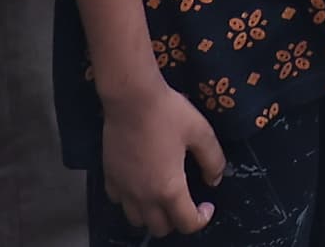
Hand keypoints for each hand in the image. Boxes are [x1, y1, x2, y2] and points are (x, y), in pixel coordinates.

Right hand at [100, 73, 222, 236]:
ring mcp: (123, 188)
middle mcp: (144, 196)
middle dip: (176, 220)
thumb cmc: (168, 113)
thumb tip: (214, 180)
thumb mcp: (201, 132)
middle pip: (160, 228)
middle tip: (185, 202)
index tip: (208, 206)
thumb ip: (212, 160)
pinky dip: (130, 200)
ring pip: (137, 220)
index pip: (187, 223)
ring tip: (162, 197)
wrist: (131, 97)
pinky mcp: (109, 177)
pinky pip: (119, 201)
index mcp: (169, 189)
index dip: (202, 219)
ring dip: (152, 215)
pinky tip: (139, 184)